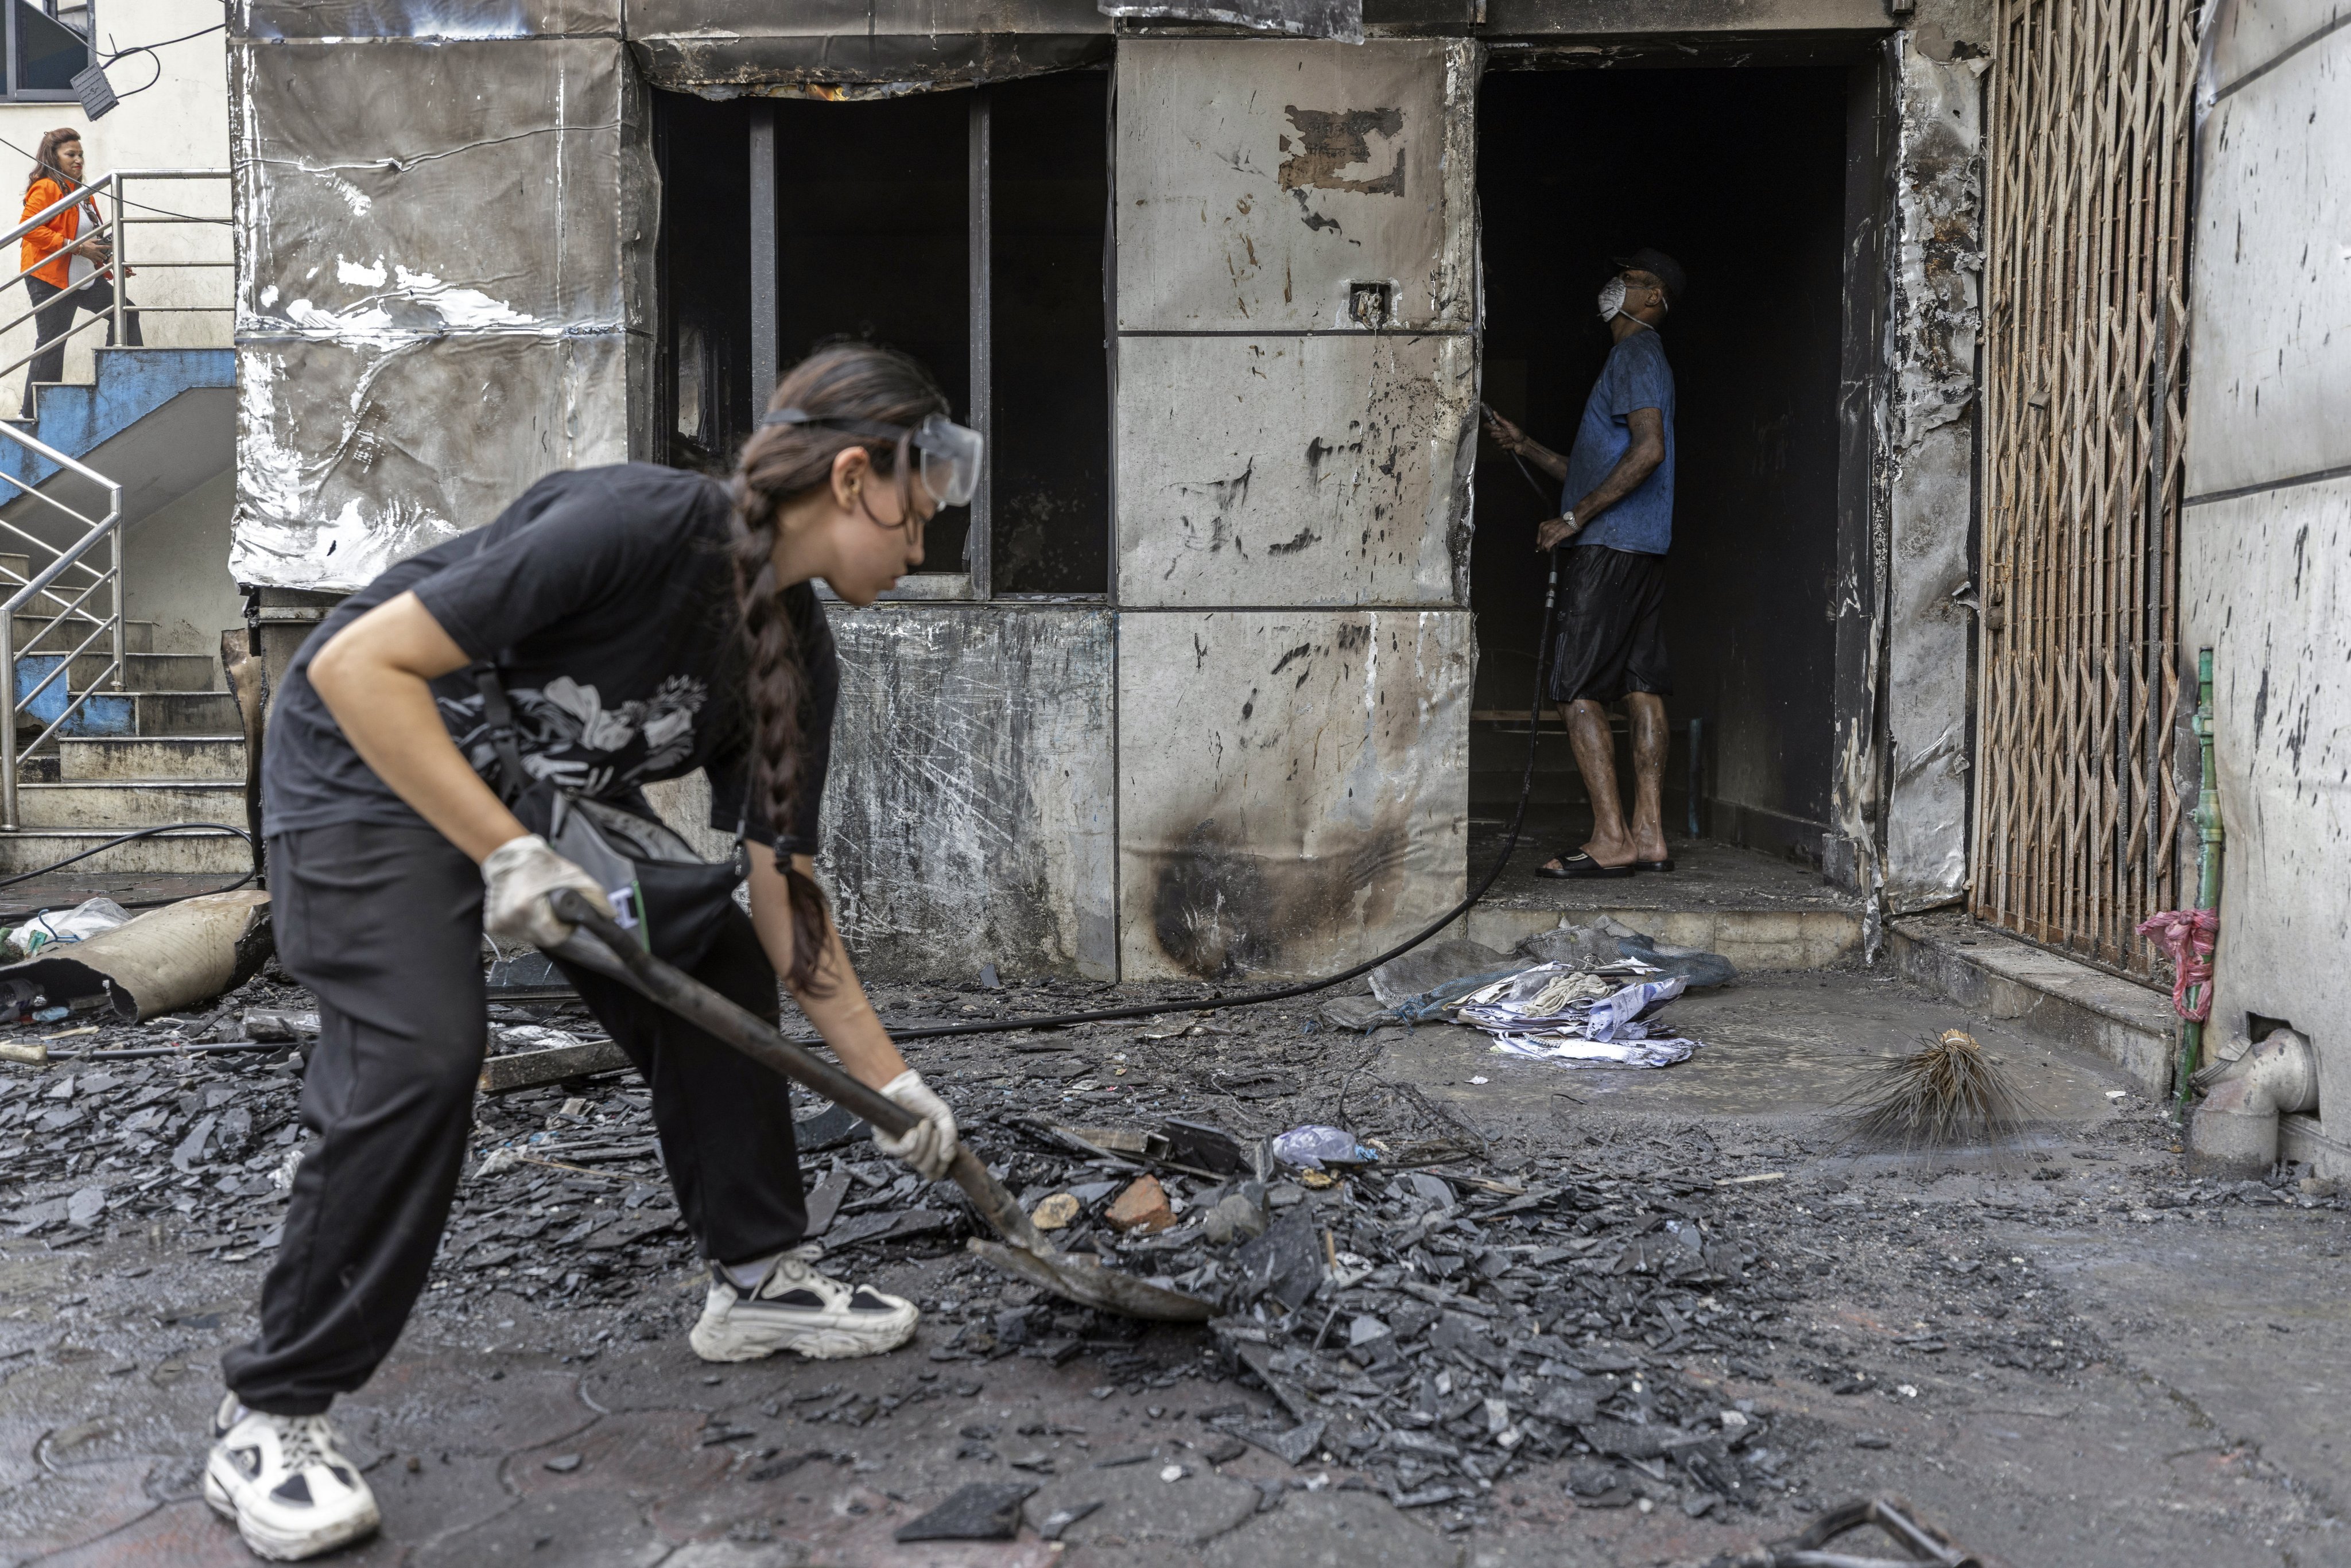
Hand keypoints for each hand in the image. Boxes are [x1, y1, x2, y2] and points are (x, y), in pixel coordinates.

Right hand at [72, 238, 108, 261]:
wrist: (78, 248)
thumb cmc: (84, 243)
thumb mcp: (90, 240)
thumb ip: (96, 240)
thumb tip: (100, 239)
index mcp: (96, 247)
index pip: (104, 247)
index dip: (109, 247)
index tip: (112, 247)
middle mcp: (96, 252)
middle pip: (103, 255)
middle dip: (105, 256)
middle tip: (105, 256)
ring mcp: (93, 255)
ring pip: (100, 259)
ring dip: (101, 259)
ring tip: (101, 259)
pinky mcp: (90, 258)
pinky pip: (94, 261)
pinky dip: (95, 262)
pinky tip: (96, 262)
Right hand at [481, 833, 610, 949]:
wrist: (510, 855)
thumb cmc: (543, 865)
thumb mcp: (574, 876)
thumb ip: (595, 896)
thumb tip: (611, 916)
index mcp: (526, 907)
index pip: (554, 936)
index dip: (565, 927)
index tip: (563, 913)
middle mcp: (509, 919)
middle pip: (543, 939)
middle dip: (552, 927)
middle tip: (551, 908)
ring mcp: (499, 923)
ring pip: (530, 937)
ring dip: (539, 926)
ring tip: (538, 905)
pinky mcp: (493, 924)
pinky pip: (517, 933)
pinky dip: (525, 924)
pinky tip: (526, 908)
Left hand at [872, 1070, 957, 1179]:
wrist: (905, 1085)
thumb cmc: (921, 1100)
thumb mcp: (943, 1116)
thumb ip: (950, 1136)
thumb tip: (947, 1157)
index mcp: (926, 1148)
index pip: (933, 1172)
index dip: (940, 1168)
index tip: (945, 1156)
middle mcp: (912, 1151)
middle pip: (926, 1168)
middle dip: (935, 1148)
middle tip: (935, 1131)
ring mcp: (898, 1148)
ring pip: (915, 1159)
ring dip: (924, 1140)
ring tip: (924, 1124)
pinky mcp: (885, 1142)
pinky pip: (902, 1151)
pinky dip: (912, 1141)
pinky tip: (913, 1130)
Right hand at [1482, 408, 1526, 453]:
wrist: (1523, 443)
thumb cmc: (1518, 434)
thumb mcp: (1510, 425)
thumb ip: (1501, 419)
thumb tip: (1494, 412)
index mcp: (1498, 427)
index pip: (1488, 426)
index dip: (1491, 427)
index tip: (1499, 428)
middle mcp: (1497, 434)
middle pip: (1492, 434)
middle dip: (1502, 435)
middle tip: (1508, 434)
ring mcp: (1498, 442)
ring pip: (1497, 441)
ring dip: (1506, 441)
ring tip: (1511, 440)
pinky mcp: (1500, 448)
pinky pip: (1499, 447)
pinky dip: (1507, 446)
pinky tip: (1511, 445)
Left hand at [1536, 514, 1580, 549]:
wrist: (1572, 520)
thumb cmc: (1564, 523)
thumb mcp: (1552, 526)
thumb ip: (1548, 534)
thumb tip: (1544, 544)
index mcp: (1542, 526)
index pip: (1538, 540)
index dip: (1542, 545)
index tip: (1545, 547)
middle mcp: (1544, 528)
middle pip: (1540, 544)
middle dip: (1544, 548)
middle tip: (1550, 548)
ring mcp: (1548, 532)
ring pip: (1543, 546)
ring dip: (1548, 549)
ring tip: (1553, 546)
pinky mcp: (1553, 536)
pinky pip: (1547, 546)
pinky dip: (1550, 549)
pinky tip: (1554, 547)